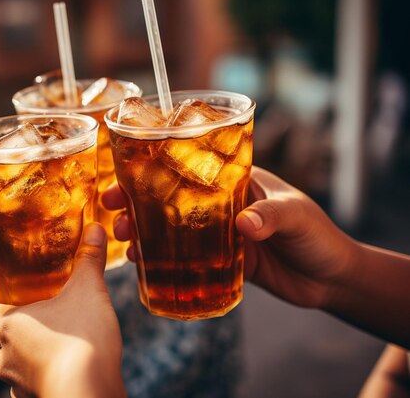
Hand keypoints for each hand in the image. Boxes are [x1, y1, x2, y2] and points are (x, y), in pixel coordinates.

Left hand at [0, 223, 124, 397]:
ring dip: (28, 366)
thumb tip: (95, 228)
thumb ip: (89, 259)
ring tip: (56, 355)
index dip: (5, 311)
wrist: (88, 389)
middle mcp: (6, 357)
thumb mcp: (88, 290)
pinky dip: (44, 385)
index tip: (25, 305)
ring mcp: (18, 385)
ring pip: (14, 375)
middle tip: (44, 330)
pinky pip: (32, 393)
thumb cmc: (81, 338)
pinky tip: (64, 375)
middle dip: (16, 342)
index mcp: (9, 325)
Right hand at [103, 166, 358, 309]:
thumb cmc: (319, 235)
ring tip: (124, 238)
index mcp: (237, 180)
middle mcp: (222, 202)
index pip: (190, 165)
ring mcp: (219, 231)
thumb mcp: (296, 217)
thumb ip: (271, 217)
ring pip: (172, 226)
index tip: (127, 172)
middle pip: (171, 196)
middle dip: (138, 200)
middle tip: (113, 210)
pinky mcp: (221, 259)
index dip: (156, 167)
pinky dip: (163, 259)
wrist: (331, 278)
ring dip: (145, 230)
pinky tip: (143, 263)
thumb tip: (243, 224)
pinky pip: (186, 257)